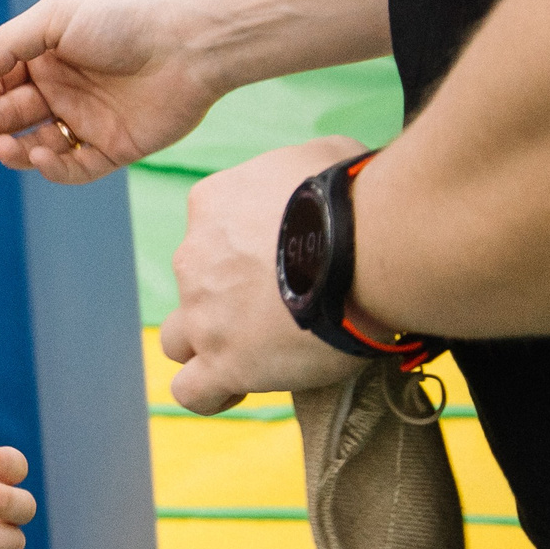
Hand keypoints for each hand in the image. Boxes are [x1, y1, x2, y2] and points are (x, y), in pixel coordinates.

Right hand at [0, 0, 224, 182]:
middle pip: (13, 114)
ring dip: (14, 150)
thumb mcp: (54, 19)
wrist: (189, 43)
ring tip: (2, 146)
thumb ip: (7, 46)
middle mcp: (64, 90)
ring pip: (37, 146)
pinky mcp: (114, 148)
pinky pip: (75, 168)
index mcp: (47, 57)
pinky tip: (41, 155)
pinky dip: (53, 168)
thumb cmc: (123, 20)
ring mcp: (87, 121)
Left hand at [160, 137, 369, 413]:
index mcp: (211, 204)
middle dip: (222, 302)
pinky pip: (193, 390)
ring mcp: (203, 313)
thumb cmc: (356, 197)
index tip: (285, 266)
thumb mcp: (323, 156)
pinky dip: (212, 392)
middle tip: (276, 311)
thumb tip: (323, 180)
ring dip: (210, 346)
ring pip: (180, 340)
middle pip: (193, 288)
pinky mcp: (224, 361)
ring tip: (260, 353)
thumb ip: (302, 171)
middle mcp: (195, 258)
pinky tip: (240, 388)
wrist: (369, 247)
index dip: (242, 257)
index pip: (210, 235)